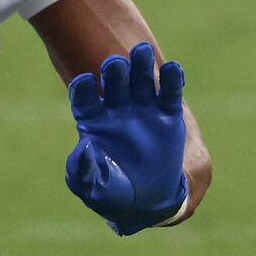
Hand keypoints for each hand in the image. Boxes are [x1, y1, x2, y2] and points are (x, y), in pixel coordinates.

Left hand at [64, 42, 189, 234]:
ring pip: (141, 80)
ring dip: (141, 65)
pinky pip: (169, 93)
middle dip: (113, 72)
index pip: (84, 98)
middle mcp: (117, 109)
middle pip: (113, 83)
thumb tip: (84, 149)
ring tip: (142, 52)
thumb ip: (82, 171)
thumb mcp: (91, 188)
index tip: (84, 82)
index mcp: (93, 120)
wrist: (145, 203)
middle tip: (114, 63)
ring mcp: (143, 109)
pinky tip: (173, 68)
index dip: (83, 89)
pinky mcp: (167, 115)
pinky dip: (172, 80)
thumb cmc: (111, 194)